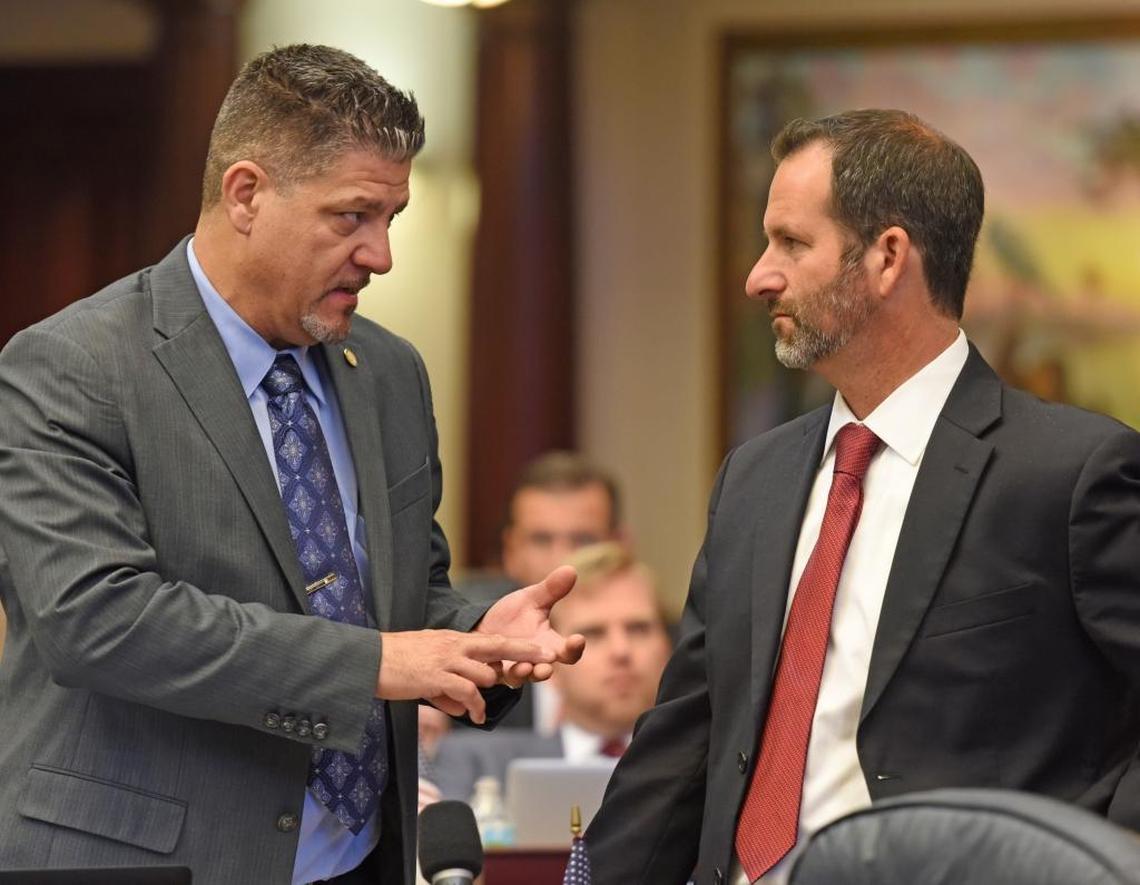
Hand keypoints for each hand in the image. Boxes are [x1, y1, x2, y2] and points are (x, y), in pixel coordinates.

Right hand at [376, 629, 553, 723]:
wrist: (369, 660)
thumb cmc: (396, 663)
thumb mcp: (428, 665)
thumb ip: (448, 682)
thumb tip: (461, 704)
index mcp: (453, 640)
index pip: (493, 640)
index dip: (518, 645)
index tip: (540, 649)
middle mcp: (454, 646)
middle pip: (499, 647)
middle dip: (525, 654)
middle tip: (548, 660)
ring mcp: (446, 660)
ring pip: (484, 674)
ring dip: (486, 694)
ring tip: (477, 710)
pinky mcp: (436, 677)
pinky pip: (466, 692)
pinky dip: (474, 706)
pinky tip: (474, 716)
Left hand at [476, 565, 585, 685]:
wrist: (481, 627)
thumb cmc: (511, 616)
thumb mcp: (530, 599)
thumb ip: (551, 589)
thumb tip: (570, 569)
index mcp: (548, 644)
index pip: (568, 652)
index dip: (575, 648)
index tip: (578, 639)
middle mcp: (534, 661)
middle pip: (546, 670)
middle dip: (547, 669)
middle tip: (548, 666)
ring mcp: (514, 668)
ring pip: (522, 678)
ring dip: (524, 674)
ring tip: (524, 667)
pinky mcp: (493, 672)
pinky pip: (497, 677)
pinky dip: (497, 672)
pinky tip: (494, 664)